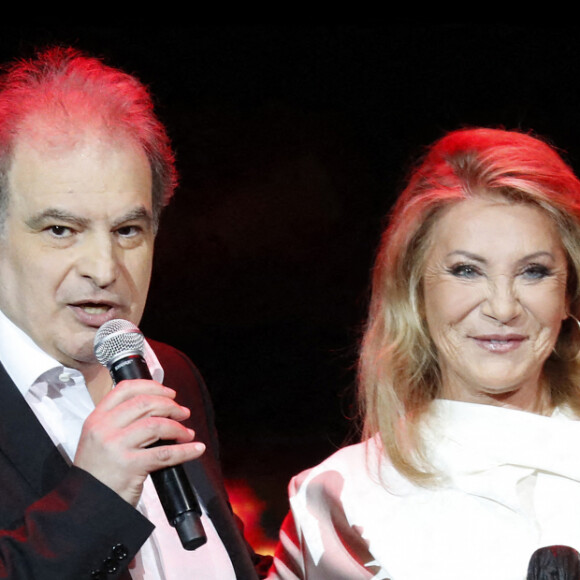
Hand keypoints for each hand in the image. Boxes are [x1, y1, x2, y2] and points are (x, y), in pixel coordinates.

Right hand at [74, 379, 205, 505]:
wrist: (85, 506)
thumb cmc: (97, 473)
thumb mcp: (98, 440)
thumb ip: (119, 422)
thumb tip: (156, 407)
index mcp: (96, 419)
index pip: (125, 389)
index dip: (152, 386)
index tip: (169, 393)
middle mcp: (104, 429)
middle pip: (145, 404)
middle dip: (170, 406)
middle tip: (183, 413)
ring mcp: (116, 447)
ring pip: (156, 425)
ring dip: (178, 427)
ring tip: (187, 433)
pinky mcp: (129, 466)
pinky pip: (164, 453)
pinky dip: (185, 451)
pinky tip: (196, 449)